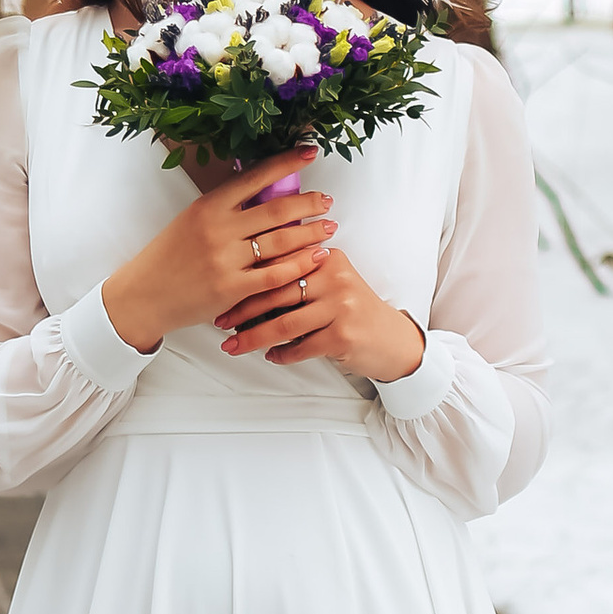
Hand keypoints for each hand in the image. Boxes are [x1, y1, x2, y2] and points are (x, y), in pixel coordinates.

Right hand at [100, 151, 334, 356]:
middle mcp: (218, 228)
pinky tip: (317, 257)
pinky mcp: (232, 288)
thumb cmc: (170, 256)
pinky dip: (301, 265)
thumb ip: (226, 208)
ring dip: (311, 233)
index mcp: (209, 205)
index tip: (310, 153)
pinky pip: (276, 275)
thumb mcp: (192, 220)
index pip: (255, 176)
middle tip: (327, 201)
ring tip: (328, 227)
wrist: (144, 295)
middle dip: (309, 203)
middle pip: (277, 210)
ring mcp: (225, 259)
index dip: (287, 162)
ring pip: (282, 241)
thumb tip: (266, 192)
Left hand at [217, 235, 424, 384]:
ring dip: (254, 337)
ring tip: (234, 344)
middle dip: (242, 310)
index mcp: (327, 257)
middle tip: (220, 321)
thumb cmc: (353, 311)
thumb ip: (298, 276)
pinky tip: (271, 356)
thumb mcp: (331, 283)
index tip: (221, 292)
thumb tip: (246, 284)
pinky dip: (282, 354)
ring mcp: (340, 306)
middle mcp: (335, 277)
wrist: (392, 340)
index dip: (246, 280)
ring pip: (284, 324)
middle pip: (276, 293)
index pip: (278, 265)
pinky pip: (301, 347)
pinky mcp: (343, 335)